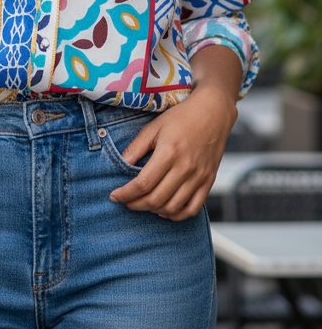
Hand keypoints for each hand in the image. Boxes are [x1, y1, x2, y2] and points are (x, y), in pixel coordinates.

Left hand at [109, 86, 236, 220]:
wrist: (213, 112)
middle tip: (126, 201)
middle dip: (136, 204)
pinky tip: (164, 209)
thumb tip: (121, 164)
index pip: (143, 183)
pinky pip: (192, 209)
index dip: (126, 194)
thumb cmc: (181, 117)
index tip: (114, 196)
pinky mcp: (208, 182)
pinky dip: (176, 215)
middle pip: (156, 199)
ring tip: (142, 204)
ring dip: (153, 210)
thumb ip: (136, 147)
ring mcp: (199, 177)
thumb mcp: (154, 127)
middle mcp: (185, 168)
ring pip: (172, 207)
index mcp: (169, 153)